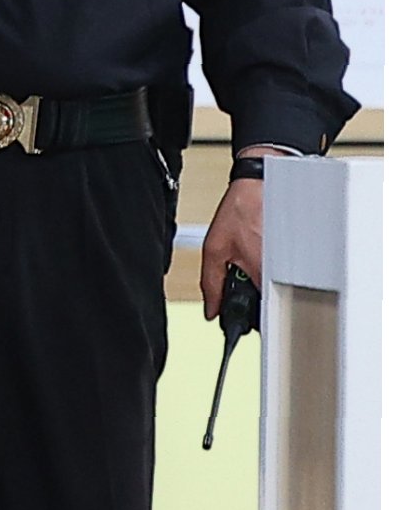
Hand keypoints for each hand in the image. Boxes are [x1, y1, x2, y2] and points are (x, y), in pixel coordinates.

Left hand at [199, 147, 289, 319]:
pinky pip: (287, 272)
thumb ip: (210, 283)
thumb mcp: (214, 248)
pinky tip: (261, 257)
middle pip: (273, 304)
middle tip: (242, 287)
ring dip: (265, 286)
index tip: (242, 326)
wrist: (259, 183)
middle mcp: (283, 268)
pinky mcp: (298, 251)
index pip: (263, 314)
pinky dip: (274, 271)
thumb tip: (211, 310)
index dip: (252, 323)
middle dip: (256, 304)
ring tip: (250, 267)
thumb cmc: (239, 209)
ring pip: (281, 289)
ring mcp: (293, 260)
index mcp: (262, 270)